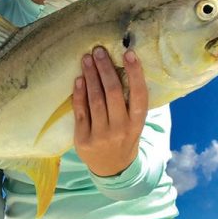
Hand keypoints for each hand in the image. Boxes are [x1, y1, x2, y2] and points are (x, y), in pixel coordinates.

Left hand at [73, 47, 147, 176]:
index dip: (135, 73)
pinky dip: (79, 93)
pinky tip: (79, 79)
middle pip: (113, 93)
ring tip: (87, 59)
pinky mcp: (83, 139)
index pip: (139, 95)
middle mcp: (120, 129)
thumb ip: (130, 102)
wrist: (111, 168)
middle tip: (98, 50)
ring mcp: (101, 135)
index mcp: (136, 123)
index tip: (129, 53)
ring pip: (95, 100)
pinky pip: (80, 111)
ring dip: (90, 76)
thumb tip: (124, 67)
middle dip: (105, 69)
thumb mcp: (134, 123)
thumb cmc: (124, 137)